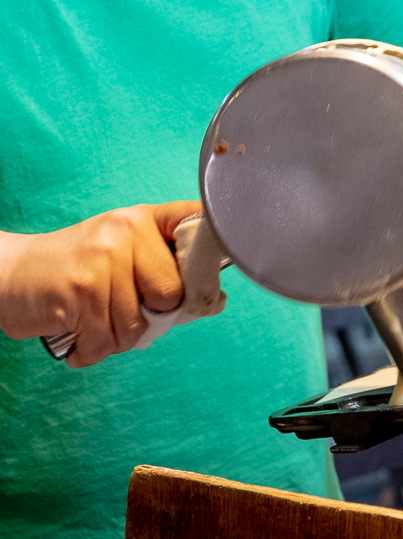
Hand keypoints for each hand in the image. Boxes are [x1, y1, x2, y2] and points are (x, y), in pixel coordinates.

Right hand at [0, 201, 201, 366]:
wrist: (11, 272)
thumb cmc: (79, 267)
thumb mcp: (123, 249)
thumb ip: (165, 267)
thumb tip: (214, 302)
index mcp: (144, 219)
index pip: (195, 223)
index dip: (211, 251)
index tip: (213, 281)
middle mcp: (125, 234)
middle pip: (173, 294)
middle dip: (156, 316)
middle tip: (130, 313)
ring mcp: (102, 262)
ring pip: (138, 326)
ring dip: (119, 339)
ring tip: (98, 324)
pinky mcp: (79, 293)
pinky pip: (108, 341)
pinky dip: (95, 351)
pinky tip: (82, 339)